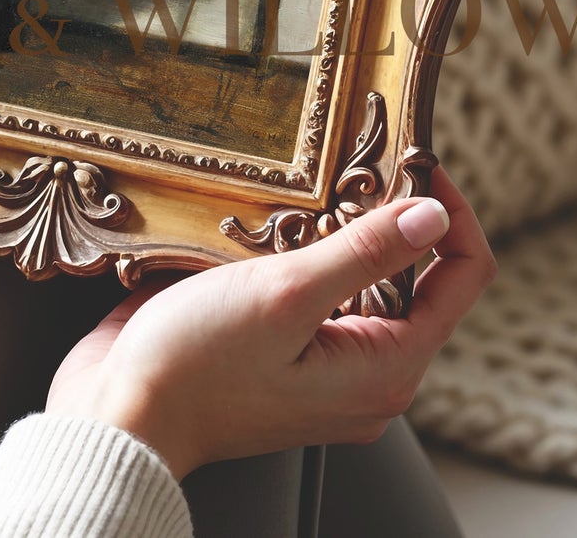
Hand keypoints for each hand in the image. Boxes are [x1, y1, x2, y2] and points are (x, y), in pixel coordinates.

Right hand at [47, 168, 493, 478]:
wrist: (115, 416)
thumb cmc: (194, 369)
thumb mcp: (287, 295)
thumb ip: (367, 253)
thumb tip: (433, 213)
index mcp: (386, 369)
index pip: (461, 278)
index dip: (449, 212)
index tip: (413, 161)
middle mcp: (364, 371)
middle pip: (414, 273)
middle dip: (388, 213)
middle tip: (351, 160)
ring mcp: (321, 362)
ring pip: (359, 275)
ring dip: (336, 226)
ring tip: (302, 187)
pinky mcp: (278, 347)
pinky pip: (312, 286)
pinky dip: (298, 247)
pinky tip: (263, 221)